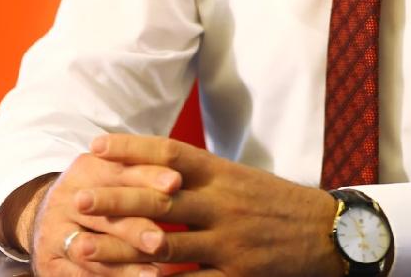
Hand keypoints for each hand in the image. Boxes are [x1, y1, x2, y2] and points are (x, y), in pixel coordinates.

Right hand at [22, 149, 183, 275]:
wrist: (50, 216)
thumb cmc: (99, 191)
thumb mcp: (113, 174)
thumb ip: (141, 173)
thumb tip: (178, 181)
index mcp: (85, 169)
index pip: (118, 172)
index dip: (148, 176)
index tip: (176, 183)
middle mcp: (65, 199)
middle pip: (103, 215)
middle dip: (134, 229)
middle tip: (160, 241)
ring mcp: (53, 233)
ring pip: (90, 250)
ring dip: (123, 264)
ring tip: (154, 273)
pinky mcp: (50, 263)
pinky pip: (81, 274)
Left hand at [74, 134, 343, 276]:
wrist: (330, 232)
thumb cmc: (277, 204)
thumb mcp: (240, 179)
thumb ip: (200, 176)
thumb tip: (154, 168)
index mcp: (222, 173)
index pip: (170, 152)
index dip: (132, 148)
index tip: (95, 146)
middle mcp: (223, 203)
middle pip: (160, 197)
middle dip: (116, 198)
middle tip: (80, 198)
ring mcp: (229, 242)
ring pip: (165, 245)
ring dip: (119, 249)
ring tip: (84, 249)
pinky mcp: (238, 275)